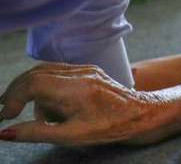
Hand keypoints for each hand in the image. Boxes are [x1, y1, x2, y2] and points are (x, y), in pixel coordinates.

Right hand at [0, 63, 180, 145]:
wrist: (142, 113)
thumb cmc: (110, 127)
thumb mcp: (71, 135)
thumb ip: (37, 132)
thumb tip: (6, 132)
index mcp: (76, 87)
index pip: (34, 83)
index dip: (14, 97)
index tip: (6, 116)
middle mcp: (81, 72)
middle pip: (36, 73)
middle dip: (17, 91)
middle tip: (7, 113)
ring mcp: (86, 69)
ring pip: (46, 71)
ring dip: (32, 90)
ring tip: (40, 117)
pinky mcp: (89, 71)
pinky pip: (59, 73)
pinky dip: (47, 87)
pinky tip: (53, 108)